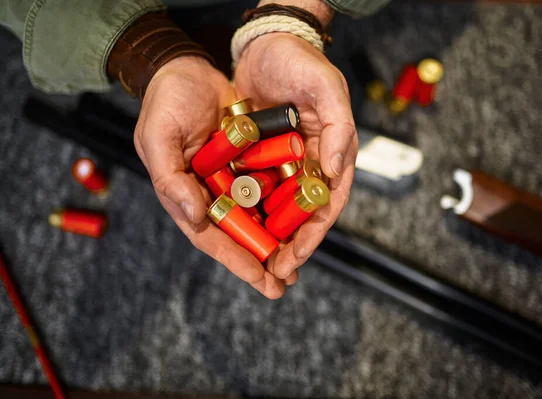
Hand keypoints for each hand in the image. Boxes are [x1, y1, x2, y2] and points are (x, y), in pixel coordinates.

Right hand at [134, 56, 294, 298]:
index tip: (261, 280)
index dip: (236, 261)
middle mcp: (209, 194)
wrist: (185, 69)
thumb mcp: (158, 137)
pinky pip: (267, 187)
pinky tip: (302, 220)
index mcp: (185, 196)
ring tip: (297, 262)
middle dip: (260, 261)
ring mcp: (230, 179)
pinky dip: (282, 205)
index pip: (211, 237)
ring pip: (256, 216)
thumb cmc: (165, 103)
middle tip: (284, 285)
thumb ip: (170, 178)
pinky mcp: (248, 162)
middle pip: (238, 235)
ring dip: (275, 240)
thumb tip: (196, 218)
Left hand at [234, 33, 357, 279]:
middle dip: (288, 247)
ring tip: (254, 265)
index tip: (294, 258)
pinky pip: (253, 189)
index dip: (312, 235)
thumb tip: (336, 172)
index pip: (325, 205)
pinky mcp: (258, 157)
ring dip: (267, 238)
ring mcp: (283, 163)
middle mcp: (309, 165)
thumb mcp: (327, 88)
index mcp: (332, 155)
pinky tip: (235, 231)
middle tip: (272, 275)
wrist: (268, 43)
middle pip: (300, 216)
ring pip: (276, 209)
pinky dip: (248, 211)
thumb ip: (340, 128)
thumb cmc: (302, 63)